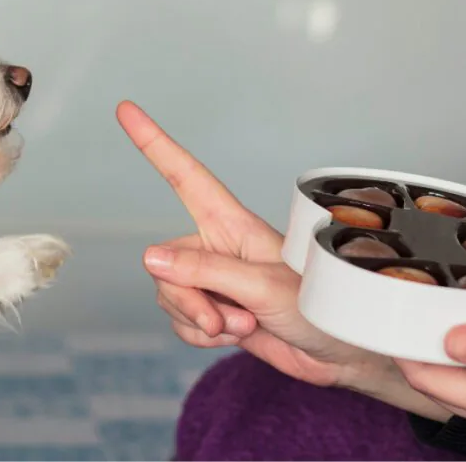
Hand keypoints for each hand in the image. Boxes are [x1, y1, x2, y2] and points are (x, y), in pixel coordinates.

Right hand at [115, 101, 429, 400]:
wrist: (338, 354)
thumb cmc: (319, 307)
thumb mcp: (262, 287)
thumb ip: (204, 271)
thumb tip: (150, 257)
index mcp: (232, 224)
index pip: (185, 176)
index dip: (155, 144)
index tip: (126, 110)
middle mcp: (217, 247)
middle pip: (165, 263)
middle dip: (186, 299)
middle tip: (224, 319)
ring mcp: (214, 281)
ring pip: (169, 296)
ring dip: (200, 321)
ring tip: (243, 326)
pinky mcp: (214, 311)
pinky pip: (180, 322)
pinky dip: (201, 337)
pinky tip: (234, 337)